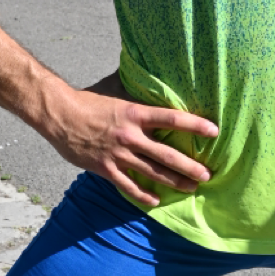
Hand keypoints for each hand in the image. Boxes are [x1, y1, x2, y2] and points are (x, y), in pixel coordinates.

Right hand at [41, 72, 218, 208]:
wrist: (60, 115)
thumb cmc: (89, 100)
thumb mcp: (116, 91)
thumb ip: (136, 90)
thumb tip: (151, 74)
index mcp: (135, 113)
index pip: (172, 118)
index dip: (195, 125)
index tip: (214, 131)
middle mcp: (130, 135)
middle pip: (167, 154)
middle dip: (190, 166)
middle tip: (208, 175)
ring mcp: (118, 154)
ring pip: (152, 172)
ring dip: (174, 182)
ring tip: (191, 187)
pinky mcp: (105, 169)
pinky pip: (128, 186)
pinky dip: (143, 194)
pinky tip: (156, 201)